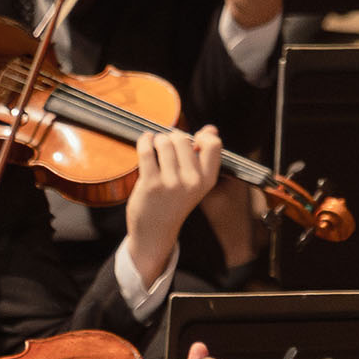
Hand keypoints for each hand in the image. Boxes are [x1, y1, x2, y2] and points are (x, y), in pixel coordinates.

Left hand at [123, 123, 222, 288]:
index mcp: (207, 180)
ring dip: (157, 140)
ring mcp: (172, 183)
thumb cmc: (175, 201)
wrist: (156, 230)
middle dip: (172, 137)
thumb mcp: (196, 182)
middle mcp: (192, 181)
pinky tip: (145, 142)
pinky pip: (147, 150)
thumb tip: (211, 128)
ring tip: (154, 147)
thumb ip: (204, 155)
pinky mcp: (151, 184)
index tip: (191, 140)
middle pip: (183, 139)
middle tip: (166, 147)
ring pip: (164, 142)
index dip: (201, 136)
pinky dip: (144, 141)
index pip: (213, 144)